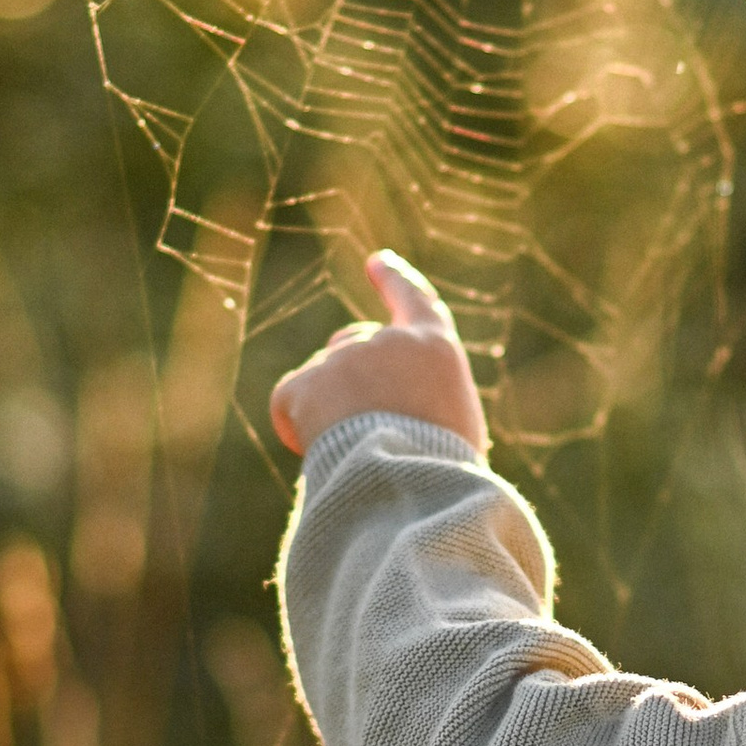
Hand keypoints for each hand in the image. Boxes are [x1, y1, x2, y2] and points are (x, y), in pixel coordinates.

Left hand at [268, 251, 489, 458]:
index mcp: (435, 347)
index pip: (415, 300)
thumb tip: (387, 408)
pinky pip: (288, 404)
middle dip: (348, 374)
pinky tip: (315, 452)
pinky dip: (295, 428)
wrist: (408, 483)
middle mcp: (387, 341)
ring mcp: (343, 359)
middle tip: (358, 422)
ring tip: (353, 452)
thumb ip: (424, 398)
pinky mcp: (304, 384)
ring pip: (321, 380)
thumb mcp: (456, 426)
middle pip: (352, 344)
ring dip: (329, 411)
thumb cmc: (444, 469)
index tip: (378, 263)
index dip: (394, 281)